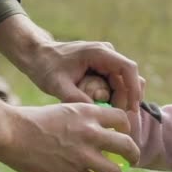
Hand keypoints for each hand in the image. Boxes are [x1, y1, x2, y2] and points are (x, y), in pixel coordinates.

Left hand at [0, 15, 141, 111]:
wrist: (37, 55)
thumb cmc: (45, 66)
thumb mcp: (57, 84)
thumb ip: (75, 97)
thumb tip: (97, 113)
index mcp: (99, 52)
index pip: (128, 68)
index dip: (134, 89)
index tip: (132, 109)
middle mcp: (108, 54)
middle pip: (128, 79)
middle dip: (126, 100)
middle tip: (117, 119)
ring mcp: (108, 61)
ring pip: (125, 83)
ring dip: (120, 99)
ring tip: (109, 114)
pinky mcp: (105, 68)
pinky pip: (117, 84)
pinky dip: (114, 97)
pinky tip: (104, 108)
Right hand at [0, 99, 139, 171]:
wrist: (11, 133)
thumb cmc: (35, 121)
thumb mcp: (66, 110)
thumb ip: (86, 120)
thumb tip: (103, 134)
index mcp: (89, 113)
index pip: (122, 119)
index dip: (127, 129)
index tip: (125, 136)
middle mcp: (91, 133)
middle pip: (128, 146)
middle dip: (134, 155)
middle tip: (134, 161)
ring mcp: (83, 155)